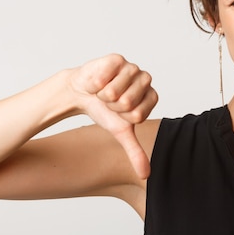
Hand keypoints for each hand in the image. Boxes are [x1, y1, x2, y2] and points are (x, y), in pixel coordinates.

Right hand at [69, 54, 157, 178]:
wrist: (82, 94)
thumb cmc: (104, 111)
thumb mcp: (120, 133)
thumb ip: (136, 152)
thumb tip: (146, 176)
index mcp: (151, 97)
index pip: (138, 114)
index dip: (123, 116)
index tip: (119, 112)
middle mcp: (145, 79)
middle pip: (128, 101)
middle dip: (112, 105)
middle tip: (109, 100)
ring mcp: (132, 67)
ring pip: (116, 90)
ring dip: (103, 94)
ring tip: (104, 91)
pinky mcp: (117, 59)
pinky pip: (106, 77)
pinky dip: (97, 83)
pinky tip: (99, 80)